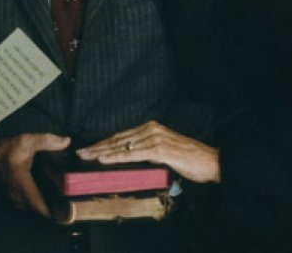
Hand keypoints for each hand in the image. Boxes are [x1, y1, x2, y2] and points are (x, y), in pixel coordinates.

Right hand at [0, 133, 71, 216]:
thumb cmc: (7, 149)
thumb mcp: (27, 140)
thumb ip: (47, 140)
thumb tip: (66, 142)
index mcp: (20, 181)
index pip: (37, 204)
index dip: (52, 210)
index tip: (65, 212)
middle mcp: (16, 193)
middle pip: (38, 209)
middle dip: (53, 208)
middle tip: (67, 203)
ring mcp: (14, 198)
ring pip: (33, 209)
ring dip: (44, 207)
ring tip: (59, 201)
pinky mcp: (14, 199)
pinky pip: (28, 206)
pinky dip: (37, 204)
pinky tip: (46, 197)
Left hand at [75, 120, 219, 183]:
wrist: (211, 162)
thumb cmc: (190, 160)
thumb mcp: (165, 154)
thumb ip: (149, 153)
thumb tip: (131, 161)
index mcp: (151, 129)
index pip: (121, 137)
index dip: (103, 143)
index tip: (88, 149)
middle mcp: (151, 130)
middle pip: (117, 140)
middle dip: (97, 147)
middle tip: (80, 152)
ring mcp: (155, 139)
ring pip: (122, 147)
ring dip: (101, 152)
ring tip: (86, 156)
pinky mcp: (160, 150)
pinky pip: (133, 155)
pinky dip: (116, 157)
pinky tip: (104, 160)